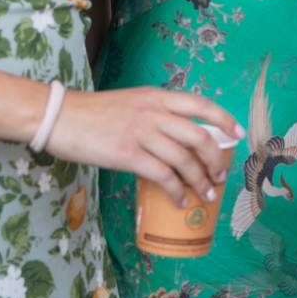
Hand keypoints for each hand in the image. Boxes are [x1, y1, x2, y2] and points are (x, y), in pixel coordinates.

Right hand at [46, 87, 243, 207]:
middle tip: (220, 176)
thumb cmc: (93, 113)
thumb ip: (155, 114)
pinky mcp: (128, 154)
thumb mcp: (131, 103)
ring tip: (206, 195)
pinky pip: (162, 175)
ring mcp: (142, 132)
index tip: (237, 134)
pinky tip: (180, 201)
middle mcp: (154, 112)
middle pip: (199, 136)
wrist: (60, 116)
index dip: (224, 119)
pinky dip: (176, 191)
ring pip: (184, 159)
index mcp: (157, 96)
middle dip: (215, 159)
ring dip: (200, 181)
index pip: (201, 104)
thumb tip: (176, 138)